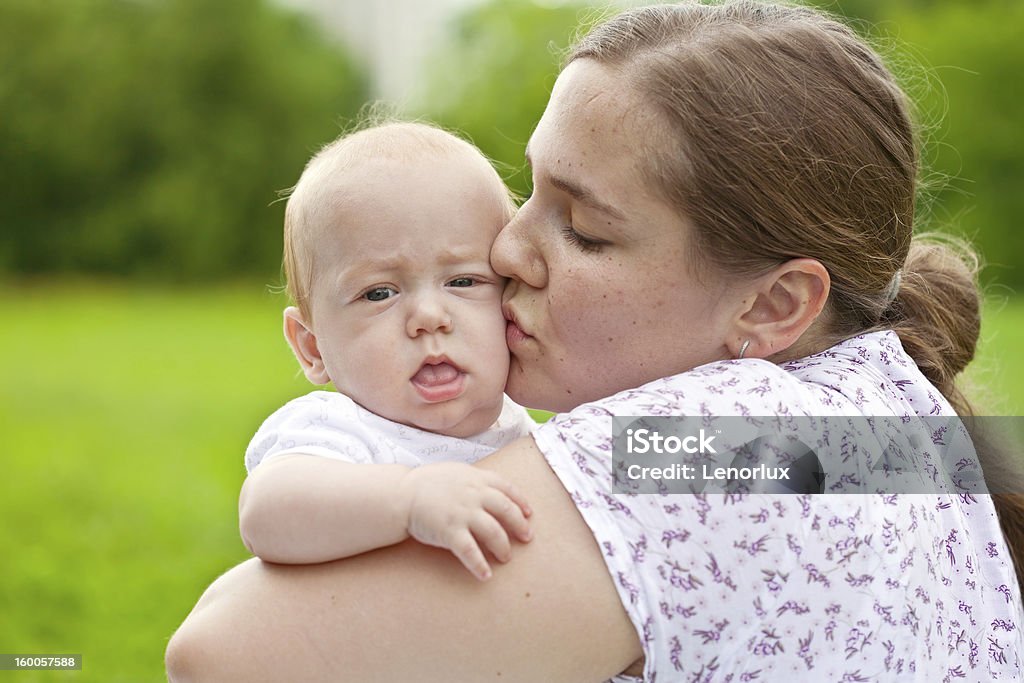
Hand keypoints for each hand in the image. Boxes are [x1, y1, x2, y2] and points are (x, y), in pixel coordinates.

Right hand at [399, 462, 532, 580]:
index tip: (529, 514)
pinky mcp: (450, 531)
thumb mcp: (456, 472)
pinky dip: (480, 564)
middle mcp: (474, 495)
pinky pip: (470, 551)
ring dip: (503, 547)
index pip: (507, 488)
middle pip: (506, 511)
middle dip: (520, 526)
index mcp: (476, 479)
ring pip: (493, 532)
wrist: (400, 494)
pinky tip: (485, 575)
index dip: (521, 502)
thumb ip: (475, 481)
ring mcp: (463, 513)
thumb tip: (493, 491)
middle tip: (527, 538)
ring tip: (506, 557)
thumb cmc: (427, 484)